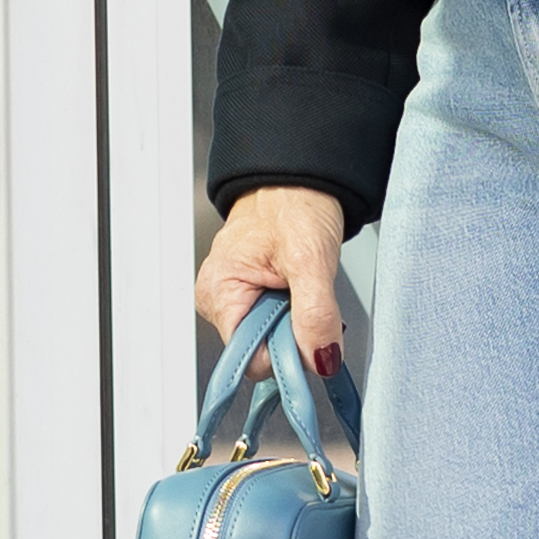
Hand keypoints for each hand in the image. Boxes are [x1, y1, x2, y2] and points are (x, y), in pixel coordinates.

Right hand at [199, 184, 349, 368]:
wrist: (300, 178)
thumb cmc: (293, 204)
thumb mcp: (310, 259)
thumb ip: (315, 314)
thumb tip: (320, 359)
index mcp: (218, 295)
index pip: (248, 360)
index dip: (284, 354)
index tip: (310, 335)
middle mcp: (220, 301)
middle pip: (261, 352)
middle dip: (293, 336)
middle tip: (308, 297)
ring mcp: (236, 299)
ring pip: (273, 340)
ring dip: (297, 323)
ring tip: (303, 286)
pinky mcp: (254, 296)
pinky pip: (277, 324)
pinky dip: (296, 313)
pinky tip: (299, 288)